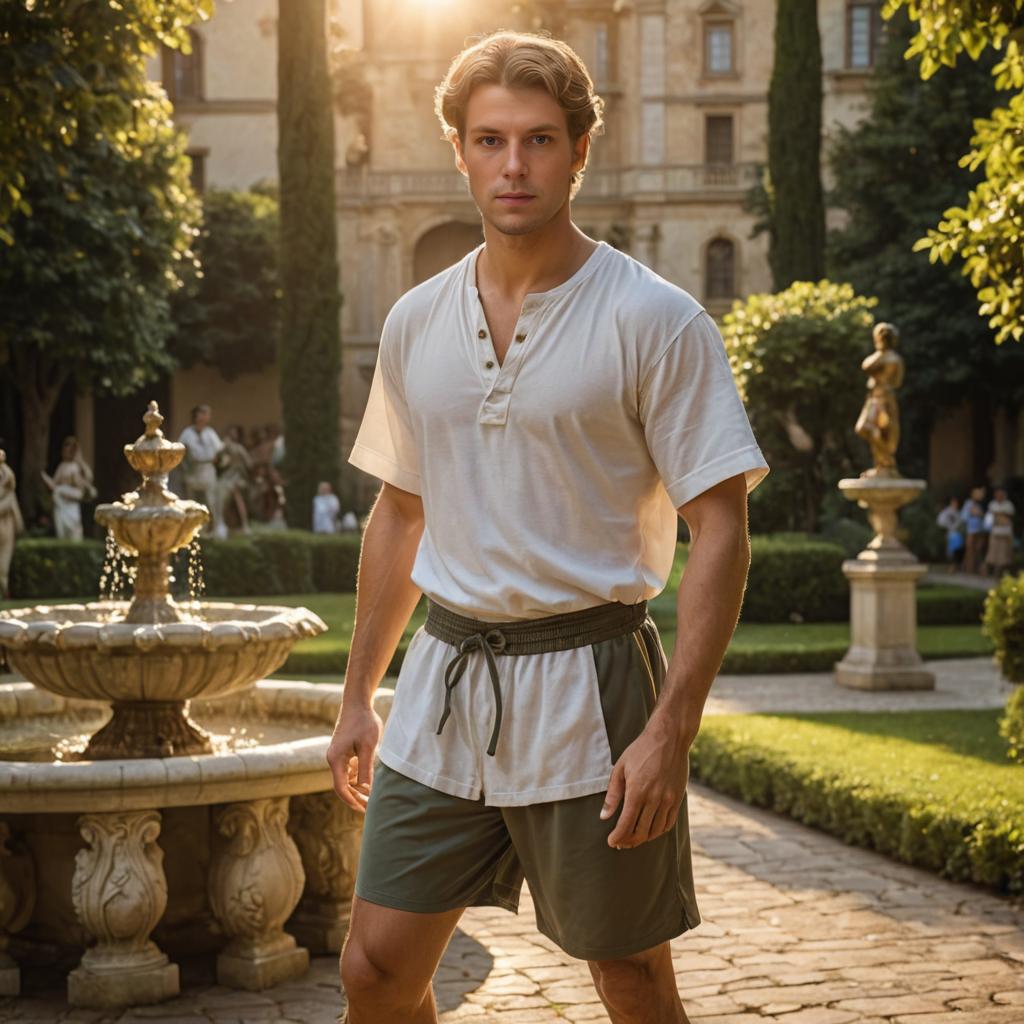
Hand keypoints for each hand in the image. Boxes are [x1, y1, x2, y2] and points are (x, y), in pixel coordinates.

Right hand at [326, 703, 382, 813]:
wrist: (357, 702)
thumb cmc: (363, 722)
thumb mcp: (368, 746)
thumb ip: (366, 767)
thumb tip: (367, 789)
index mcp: (336, 759)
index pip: (340, 787)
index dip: (351, 800)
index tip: (363, 810)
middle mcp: (334, 759)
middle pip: (342, 785)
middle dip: (356, 797)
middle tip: (370, 807)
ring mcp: (338, 755)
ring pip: (346, 778)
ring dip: (357, 788)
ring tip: (372, 798)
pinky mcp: (344, 751)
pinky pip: (349, 770)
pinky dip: (358, 777)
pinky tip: (369, 781)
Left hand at [600, 715, 689, 848]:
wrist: (669, 738)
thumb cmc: (641, 750)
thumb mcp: (621, 767)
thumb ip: (613, 794)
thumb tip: (604, 816)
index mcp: (637, 791)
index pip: (626, 824)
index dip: (618, 837)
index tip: (611, 842)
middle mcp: (654, 798)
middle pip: (641, 831)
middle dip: (628, 841)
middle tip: (620, 843)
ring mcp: (668, 799)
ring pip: (655, 830)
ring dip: (643, 838)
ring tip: (634, 838)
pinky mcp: (678, 798)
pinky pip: (669, 823)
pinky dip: (658, 831)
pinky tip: (650, 830)